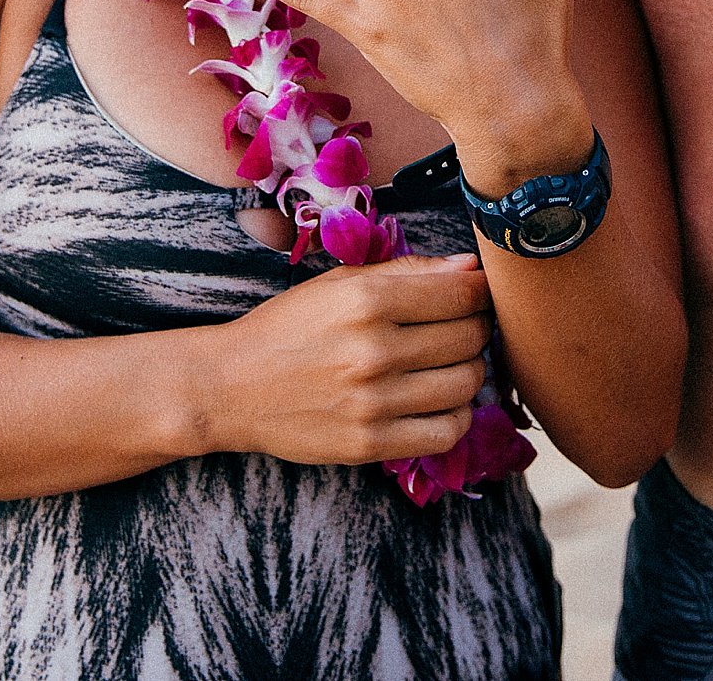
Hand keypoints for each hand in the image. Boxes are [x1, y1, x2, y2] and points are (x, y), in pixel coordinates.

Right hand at [206, 253, 495, 464]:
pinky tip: (439, 402)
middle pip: (470, 337)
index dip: (481, 292)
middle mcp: (373, 350)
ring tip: (448, 363)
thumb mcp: (340, 283)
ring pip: (467, 383)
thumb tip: (471, 268)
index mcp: (366, 300)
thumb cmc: (290, 326)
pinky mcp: (369, 444)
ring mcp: (373, 402)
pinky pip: (448, 432)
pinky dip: (456, 415)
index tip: (476, 295)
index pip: (462, 294)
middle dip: (477, 328)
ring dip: (469, 370)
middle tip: (462, 328)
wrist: (231, 386)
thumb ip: (408, 272)